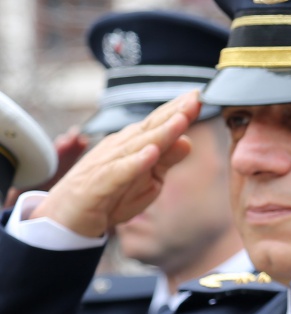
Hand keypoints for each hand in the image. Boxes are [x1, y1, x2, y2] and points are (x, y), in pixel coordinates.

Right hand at [30, 93, 197, 237]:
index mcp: (132, 144)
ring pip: (138, 145)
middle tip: (196, 98)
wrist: (66, 217)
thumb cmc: (110, 196)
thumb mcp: (147, 180)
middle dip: (174, 112)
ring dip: (161, 133)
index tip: (200, 96)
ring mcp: (107, 163)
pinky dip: (135, 162)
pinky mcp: (98, 184)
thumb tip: (188, 141)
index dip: (179, 110)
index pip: (158, 123)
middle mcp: (120, 147)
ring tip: (181, 120)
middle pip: (150, 127)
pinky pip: (119, 172)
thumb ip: (166, 161)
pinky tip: (151, 153)